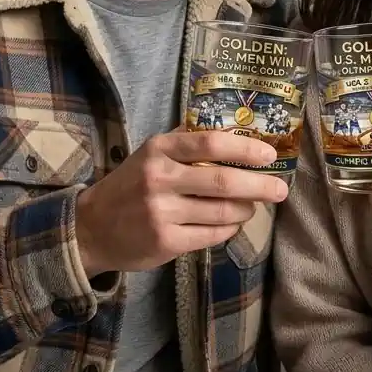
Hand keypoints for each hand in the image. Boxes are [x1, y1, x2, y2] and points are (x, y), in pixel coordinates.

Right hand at [75, 130, 287, 276]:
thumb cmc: (131, 185)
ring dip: (246, 209)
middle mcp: (159, 178)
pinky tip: (233, 223)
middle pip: (222, 180)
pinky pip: (212, 234)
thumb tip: (234, 130)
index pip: (210, 143)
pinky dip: (229, 228)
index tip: (269, 155)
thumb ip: (186, 141)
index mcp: (159, 150)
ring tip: (253, 206)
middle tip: (280, 189)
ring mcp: (161, 212)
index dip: (245, 148)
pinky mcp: (166, 242)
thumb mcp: (150, 154)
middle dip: (259, 185)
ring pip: (222, 211)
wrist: (91, 228)